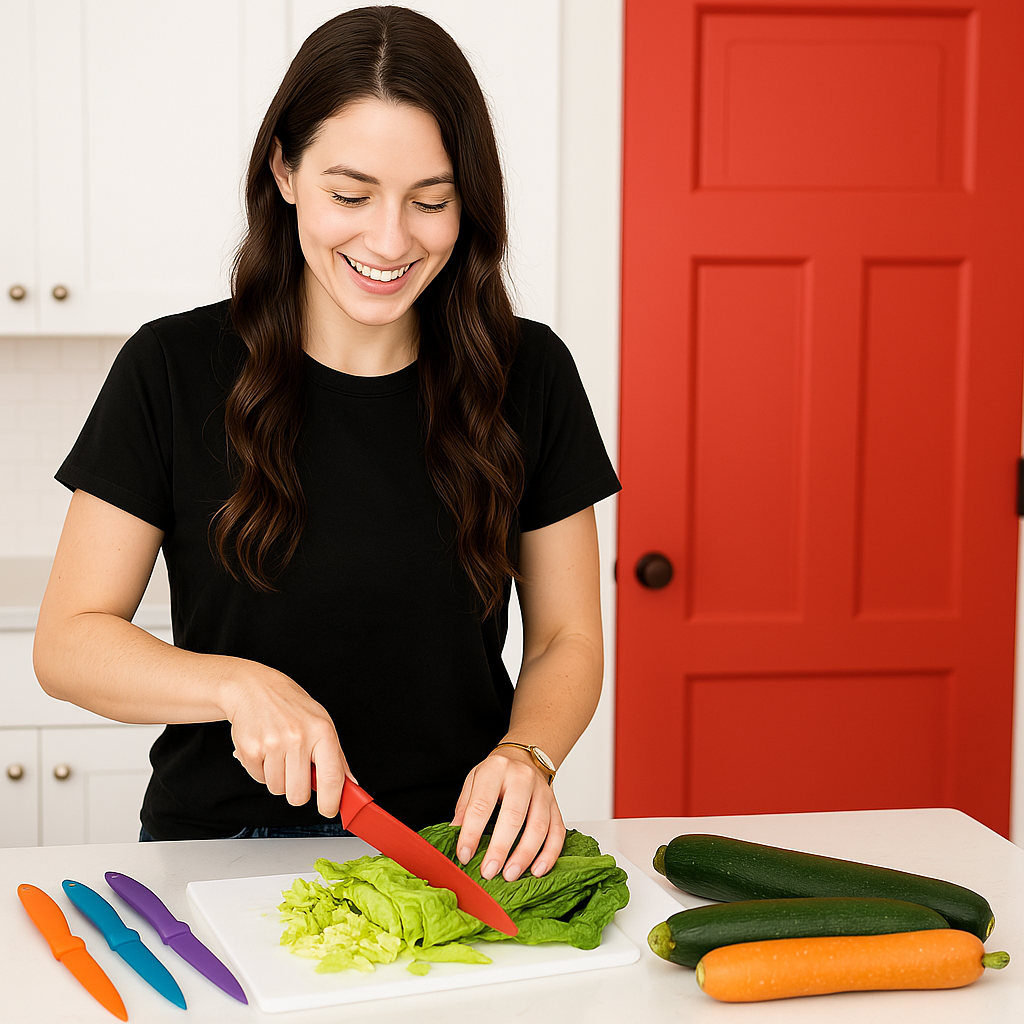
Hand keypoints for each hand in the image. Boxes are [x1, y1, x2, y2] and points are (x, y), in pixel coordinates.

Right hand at [222, 661, 354, 818]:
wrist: (253, 688)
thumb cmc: (291, 707)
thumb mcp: (321, 723)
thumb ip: (336, 757)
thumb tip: (351, 785)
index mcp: (322, 731)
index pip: (332, 778)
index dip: (332, 801)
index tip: (330, 810)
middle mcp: (298, 737)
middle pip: (299, 795)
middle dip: (298, 790)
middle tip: (296, 769)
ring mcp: (272, 744)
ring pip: (278, 789)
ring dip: (278, 777)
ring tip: (279, 752)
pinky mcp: (249, 750)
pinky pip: (259, 780)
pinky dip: (262, 770)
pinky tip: (264, 749)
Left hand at [451, 748, 565, 881]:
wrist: (523, 758)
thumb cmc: (496, 773)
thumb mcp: (474, 780)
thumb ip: (465, 807)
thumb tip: (454, 835)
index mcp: (496, 769)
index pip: (482, 804)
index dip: (472, 832)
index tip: (465, 855)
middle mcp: (522, 778)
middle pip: (513, 816)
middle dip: (500, 848)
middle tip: (489, 871)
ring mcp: (542, 792)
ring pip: (539, 826)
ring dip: (525, 855)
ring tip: (510, 874)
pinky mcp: (556, 805)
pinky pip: (557, 832)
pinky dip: (550, 854)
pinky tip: (538, 869)